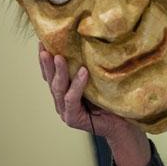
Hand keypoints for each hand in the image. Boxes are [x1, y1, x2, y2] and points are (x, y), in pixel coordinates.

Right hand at [38, 43, 149, 165]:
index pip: (51, 74)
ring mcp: (66, 111)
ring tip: (59, 56)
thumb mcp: (99, 80)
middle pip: (50, 80)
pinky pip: (72, 99)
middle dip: (46, 63)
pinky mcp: (73, 119)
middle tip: (44, 47)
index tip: (42, 41)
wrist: (124, 125)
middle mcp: (62, 101)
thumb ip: (90, 68)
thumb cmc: (112, 100)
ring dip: (59, 72)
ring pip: (58, 89)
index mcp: (66, 91)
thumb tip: (91, 40)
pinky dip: (76, 85)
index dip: (46, 59)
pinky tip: (83, 72)